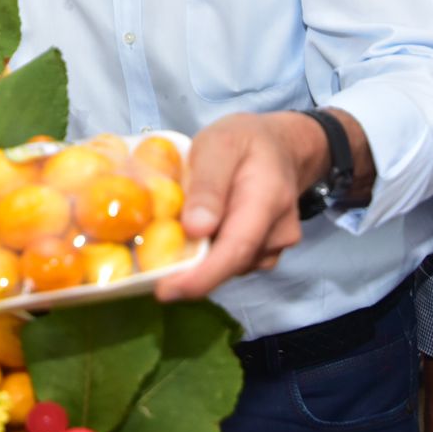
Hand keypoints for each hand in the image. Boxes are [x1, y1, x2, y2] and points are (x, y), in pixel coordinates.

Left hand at [154, 111, 327, 301]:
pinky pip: (235, 262)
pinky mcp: (267, 252)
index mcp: (267, 198)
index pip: (236, 248)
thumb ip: (209, 184)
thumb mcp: (219, 144)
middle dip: (190, 274)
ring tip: (175, 234)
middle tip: (150, 269)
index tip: (165, 290)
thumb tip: (196, 229)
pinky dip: (212, 255)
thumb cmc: (245, 141)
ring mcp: (276, 245)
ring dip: (201, 260)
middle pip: (231, 264)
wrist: (281, 146)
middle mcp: (278, 230)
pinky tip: (198, 235)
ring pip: (231, 266)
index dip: (201, 277)